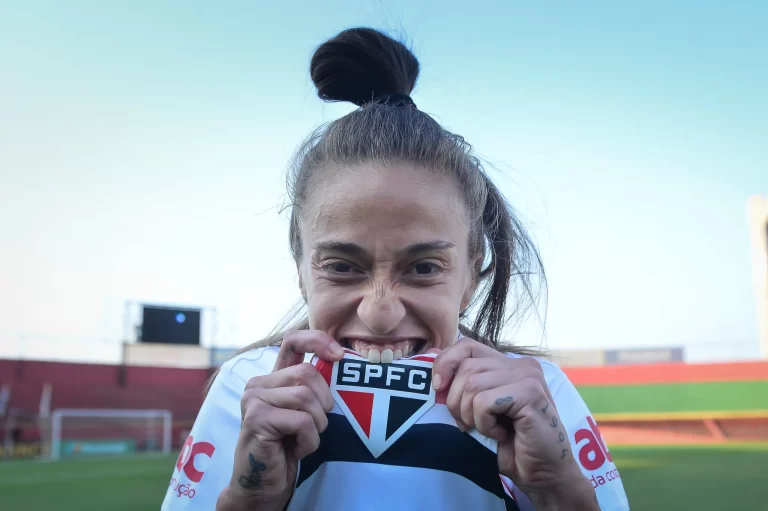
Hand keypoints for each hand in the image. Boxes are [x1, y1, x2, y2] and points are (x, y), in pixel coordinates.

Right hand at [216, 330, 344, 510]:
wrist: (265, 484)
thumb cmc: (289, 446)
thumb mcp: (305, 411)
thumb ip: (313, 387)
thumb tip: (342, 359)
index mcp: (273, 377)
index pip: (293, 341)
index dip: (317, 340)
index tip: (338, 356)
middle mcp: (258, 383)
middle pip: (307, 373)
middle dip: (323, 403)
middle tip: (314, 426)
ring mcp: (253, 399)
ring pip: (305, 397)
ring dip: (316, 425)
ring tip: (303, 439)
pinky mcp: (256, 418)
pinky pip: (302, 421)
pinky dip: (309, 440)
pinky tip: (296, 450)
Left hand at [432, 338, 596, 508]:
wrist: (541, 473)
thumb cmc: (509, 445)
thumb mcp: (478, 410)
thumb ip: (462, 386)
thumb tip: (433, 369)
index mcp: (507, 364)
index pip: (466, 346)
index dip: (445, 364)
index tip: (439, 390)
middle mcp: (521, 364)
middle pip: (466, 367)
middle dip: (457, 402)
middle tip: (471, 425)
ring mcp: (528, 376)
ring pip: (472, 384)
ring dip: (471, 415)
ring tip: (489, 430)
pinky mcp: (530, 393)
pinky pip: (485, 402)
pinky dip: (485, 424)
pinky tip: (500, 435)